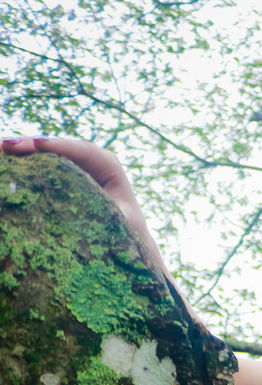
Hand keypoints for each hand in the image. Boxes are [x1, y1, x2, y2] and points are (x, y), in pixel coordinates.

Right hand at [2, 136, 150, 242]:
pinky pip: (38, 164)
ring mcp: (72, 165)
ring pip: (45, 153)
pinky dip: (20, 162)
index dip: (60, 146)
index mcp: (108, 166)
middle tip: (8, 146)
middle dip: (33, 144)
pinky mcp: (59, 174)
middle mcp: (90, 160)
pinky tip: (3, 160)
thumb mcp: (120, 223)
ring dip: (21, 150)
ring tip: (1, 149)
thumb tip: (85, 207)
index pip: (84, 151)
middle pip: (59, 147)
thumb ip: (108, 210)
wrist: (123, 240)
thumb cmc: (125, 233)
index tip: (38, 144)